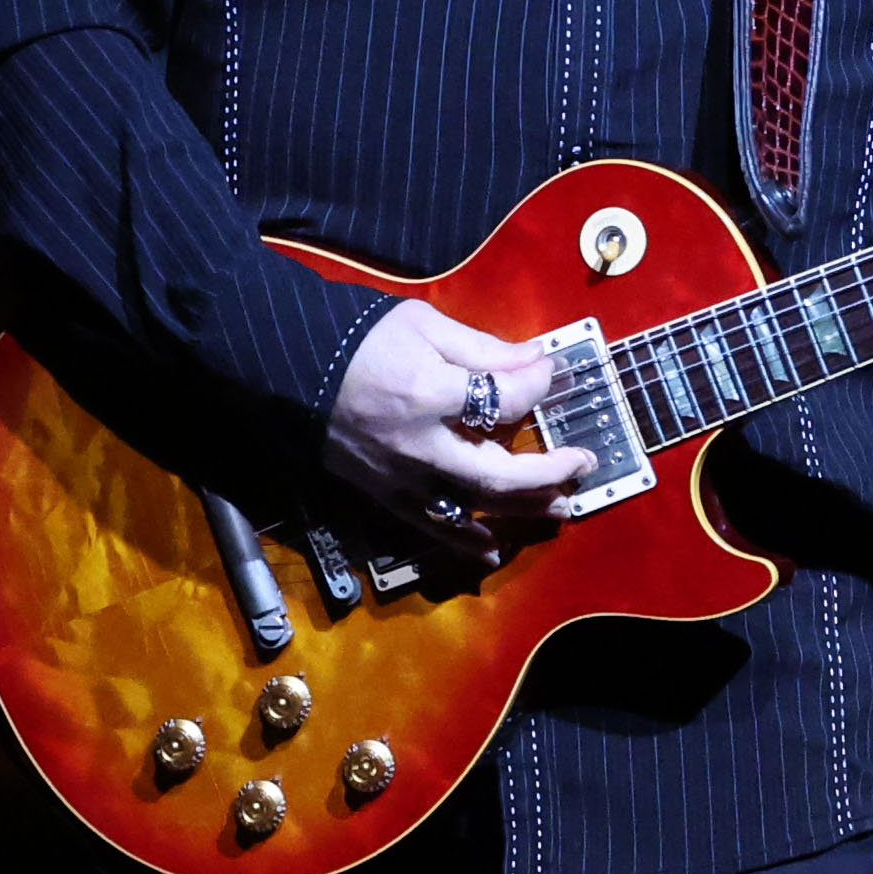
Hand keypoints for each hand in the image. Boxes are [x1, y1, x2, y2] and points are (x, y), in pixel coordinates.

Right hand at [323, 298, 597, 552]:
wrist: (289, 368)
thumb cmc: (357, 338)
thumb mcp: (423, 324)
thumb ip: (483, 348)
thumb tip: (536, 360)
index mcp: (430, 394)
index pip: (504, 400)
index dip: (537, 385)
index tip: (551, 371)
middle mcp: (420, 446)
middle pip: (499, 475)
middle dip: (549, 473)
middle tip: (583, 463)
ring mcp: (401, 477)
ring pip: (472, 509)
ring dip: (521, 511)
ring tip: (561, 507)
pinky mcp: (383, 493)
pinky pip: (431, 526)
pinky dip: (465, 541)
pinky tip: (492, 549)